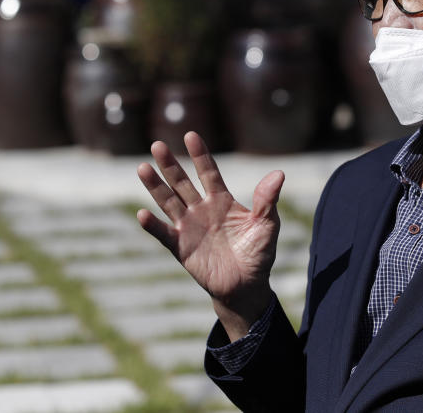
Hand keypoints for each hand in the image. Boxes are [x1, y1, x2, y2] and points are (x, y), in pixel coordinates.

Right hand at [136, 131, 284, 340]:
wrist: (247, 286)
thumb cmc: (258, 254)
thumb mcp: (267, 224)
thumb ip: (267, 200)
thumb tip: (279, 173)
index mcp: (222, 200)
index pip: (209, 172)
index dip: (200, 155)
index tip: (191, 135)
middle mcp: (201, 210)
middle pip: (182, 182)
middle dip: (170, 165)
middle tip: (157, 145)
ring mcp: (189, 227)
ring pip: (169, 202)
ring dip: (155, 187)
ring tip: (143, 168)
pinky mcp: (181, 248)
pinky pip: (164, 234)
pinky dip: (153, 225)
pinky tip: (143, 214)